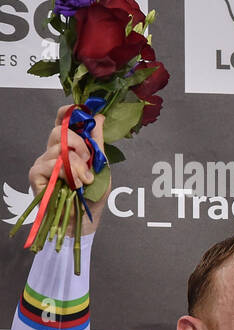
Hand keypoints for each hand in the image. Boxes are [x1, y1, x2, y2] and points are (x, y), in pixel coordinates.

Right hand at [28, 105, 107, 234]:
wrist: (86, 219)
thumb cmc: (93, 195)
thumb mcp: (101, 165)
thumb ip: (97, 141)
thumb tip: (99, 116)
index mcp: (70, 147)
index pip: (62, 122)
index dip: (67, 113)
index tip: (80, 110)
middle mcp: (54, 151)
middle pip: (58, 130)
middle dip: (78, 143)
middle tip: (89, 161)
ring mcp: (44, 162)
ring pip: (57, 148)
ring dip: (77, 165)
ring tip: (85, 180)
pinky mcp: (36, 174)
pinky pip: (48, 163)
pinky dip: (65, 173)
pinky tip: (73, 184)